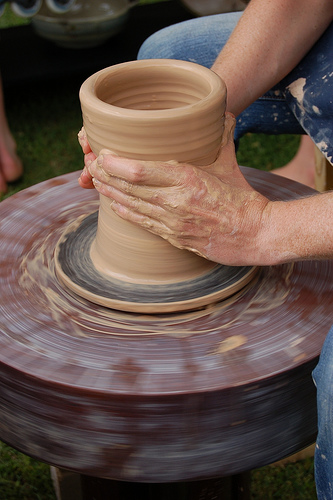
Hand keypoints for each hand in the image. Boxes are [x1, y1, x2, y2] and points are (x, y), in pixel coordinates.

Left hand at [78, 114, 269, 265]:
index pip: (139, 169)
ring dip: (109, 193)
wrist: (256, 235)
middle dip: (104, 175)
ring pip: (131, 206)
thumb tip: (221, 112)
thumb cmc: (243, 198)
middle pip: (128, 187)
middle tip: (90, 165)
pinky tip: (113, 204)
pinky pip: (142, 224)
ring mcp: (172, 222)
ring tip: (95, 182)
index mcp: (187, 179)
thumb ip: (220, 136)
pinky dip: (125, 212)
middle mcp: (175, 202)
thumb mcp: (229, 163)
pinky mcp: (174, 238)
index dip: (115, 163)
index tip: (103, 153)